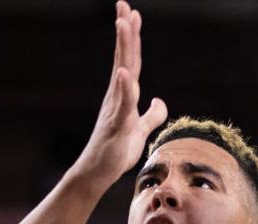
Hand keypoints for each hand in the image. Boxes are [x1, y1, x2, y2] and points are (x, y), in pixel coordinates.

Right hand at [73, 1, 168, 185]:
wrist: (98, 172)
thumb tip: (160, 101)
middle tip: (123, 5)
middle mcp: (117, 96)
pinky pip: (122, 104)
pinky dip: (124, 87)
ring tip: (123, 24)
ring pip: (122, 73)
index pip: (131, 60)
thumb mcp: (140, 130)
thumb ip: (152, 115)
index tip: (134, 13)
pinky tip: (124, 71)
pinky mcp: (116, 125)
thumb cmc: (116, 151)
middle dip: (126, 31)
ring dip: (123, 48)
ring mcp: (115, 108)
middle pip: (125, 58)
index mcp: (124, 95)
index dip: (133, 38)